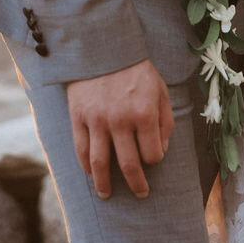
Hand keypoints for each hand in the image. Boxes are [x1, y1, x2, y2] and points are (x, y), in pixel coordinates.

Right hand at [67, 60, 174, 199]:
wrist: (104, 47)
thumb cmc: (136, 70)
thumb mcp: (160, 89)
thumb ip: (165, 120)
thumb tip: (162, 150)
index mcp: (145, 112)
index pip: (153, 153)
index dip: (155, 159)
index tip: (153, 157)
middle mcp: (121, 120)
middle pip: (129, 165)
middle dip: (137, 184)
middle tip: (141, 194)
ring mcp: (97, 120)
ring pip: (101, 164)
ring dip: (104, 185)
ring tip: (107, 195)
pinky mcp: (78, 117)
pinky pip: (81, 149)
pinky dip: (86, 166)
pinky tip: (91, 173)